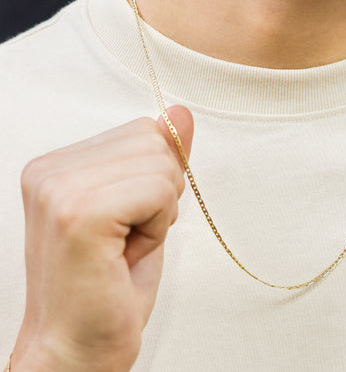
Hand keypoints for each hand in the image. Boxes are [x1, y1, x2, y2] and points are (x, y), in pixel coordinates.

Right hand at [11, 105, 193, 371]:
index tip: (128, 218)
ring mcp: (59, 189)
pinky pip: (157, 191)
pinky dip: (158, 225)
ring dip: (160, 210)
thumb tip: (182, 112)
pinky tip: (127, 254)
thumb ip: (161, 155)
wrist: (79, 347)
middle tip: (129, 235)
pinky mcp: (78, 214)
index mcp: (58, 164)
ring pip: (160, 164)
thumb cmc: (111, 282)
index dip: (154, 177)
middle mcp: (50, 170)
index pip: (142, 130)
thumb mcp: (144, 205)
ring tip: (125, 245)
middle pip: (152, 140)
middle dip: (161, 191)